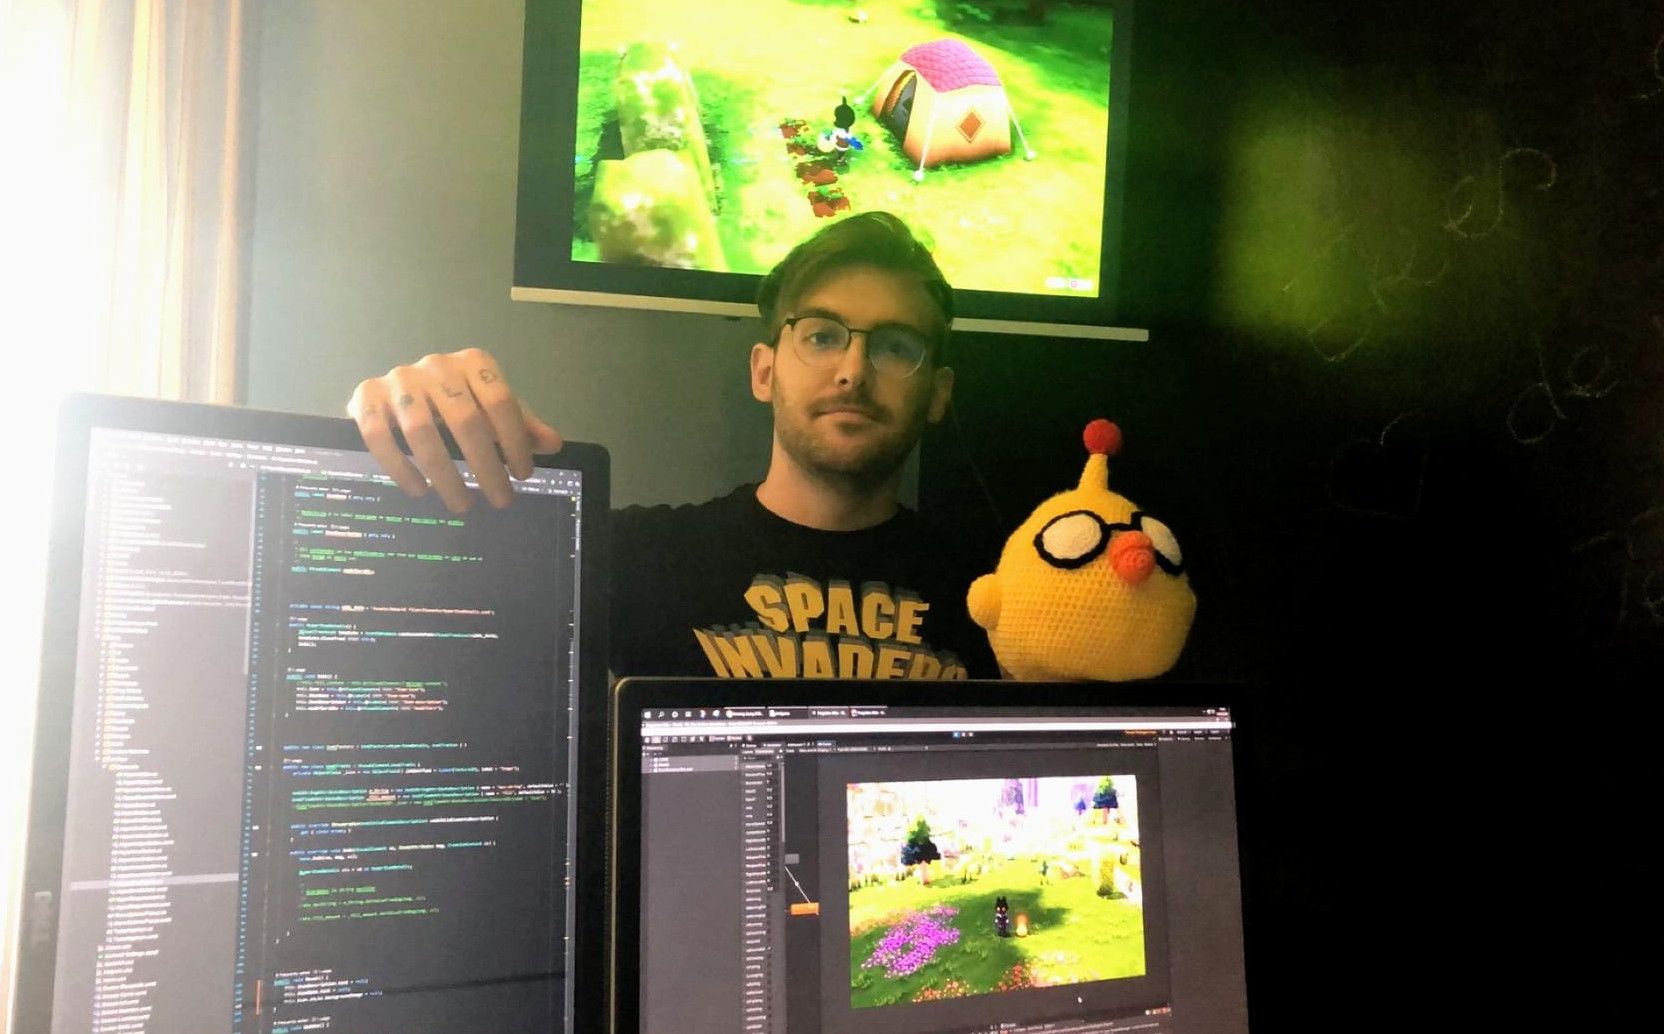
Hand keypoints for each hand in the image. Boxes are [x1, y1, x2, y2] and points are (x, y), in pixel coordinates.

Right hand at [347, 348, 562, 511]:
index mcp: (473, 364)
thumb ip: (521, 425)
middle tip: (500, 500)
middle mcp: (436, 366)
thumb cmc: (457, 401)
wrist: (396, 391)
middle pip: (465, 421)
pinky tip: (420, 490)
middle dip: (486, 467)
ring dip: (444, 475)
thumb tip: (553, 444)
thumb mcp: (492, 408)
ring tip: (461, 504)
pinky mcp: (365, 396)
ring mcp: (398, 379)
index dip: (515, 441)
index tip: (522, 476)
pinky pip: (379, 435)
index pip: (501, 402)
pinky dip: (400, 467)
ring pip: (421, 432)